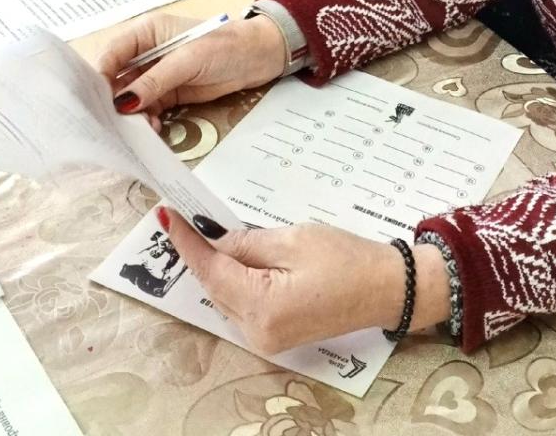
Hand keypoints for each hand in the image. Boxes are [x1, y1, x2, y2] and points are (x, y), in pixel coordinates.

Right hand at [96, 11, 285, 115]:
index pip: (112, 53)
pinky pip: (149, 108)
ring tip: (139, 130)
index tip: (96, 101)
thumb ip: (155, 80)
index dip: (100, 76)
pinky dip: (148, 120)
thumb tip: (122, 102)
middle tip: (111, 124)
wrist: (260, 57)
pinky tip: (153, 130)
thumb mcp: (188, 60)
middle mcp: (146, 52)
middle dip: (113, 101)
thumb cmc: (226, 46)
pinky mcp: (170, 92)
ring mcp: (158, 74)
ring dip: (132, 115)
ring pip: (132, 97)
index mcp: (146, 32)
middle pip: (117, 78)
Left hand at [160, 210, 448, 353]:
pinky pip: (243, 304)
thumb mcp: (294, 240)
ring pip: (226, 296)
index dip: (188, 242)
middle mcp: (257, 332)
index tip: (168, 217)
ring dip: (220, 266)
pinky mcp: (276, 335)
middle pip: (215, 286)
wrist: (387, 288)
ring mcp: (266, 338)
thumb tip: (214, 238)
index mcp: (261, 308)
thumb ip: (248, 241)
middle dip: (203, 252)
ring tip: (211, 231)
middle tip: (188, 217)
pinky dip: (237, 280)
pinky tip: (238, 256)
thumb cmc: (347, 259)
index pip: (211, 271)